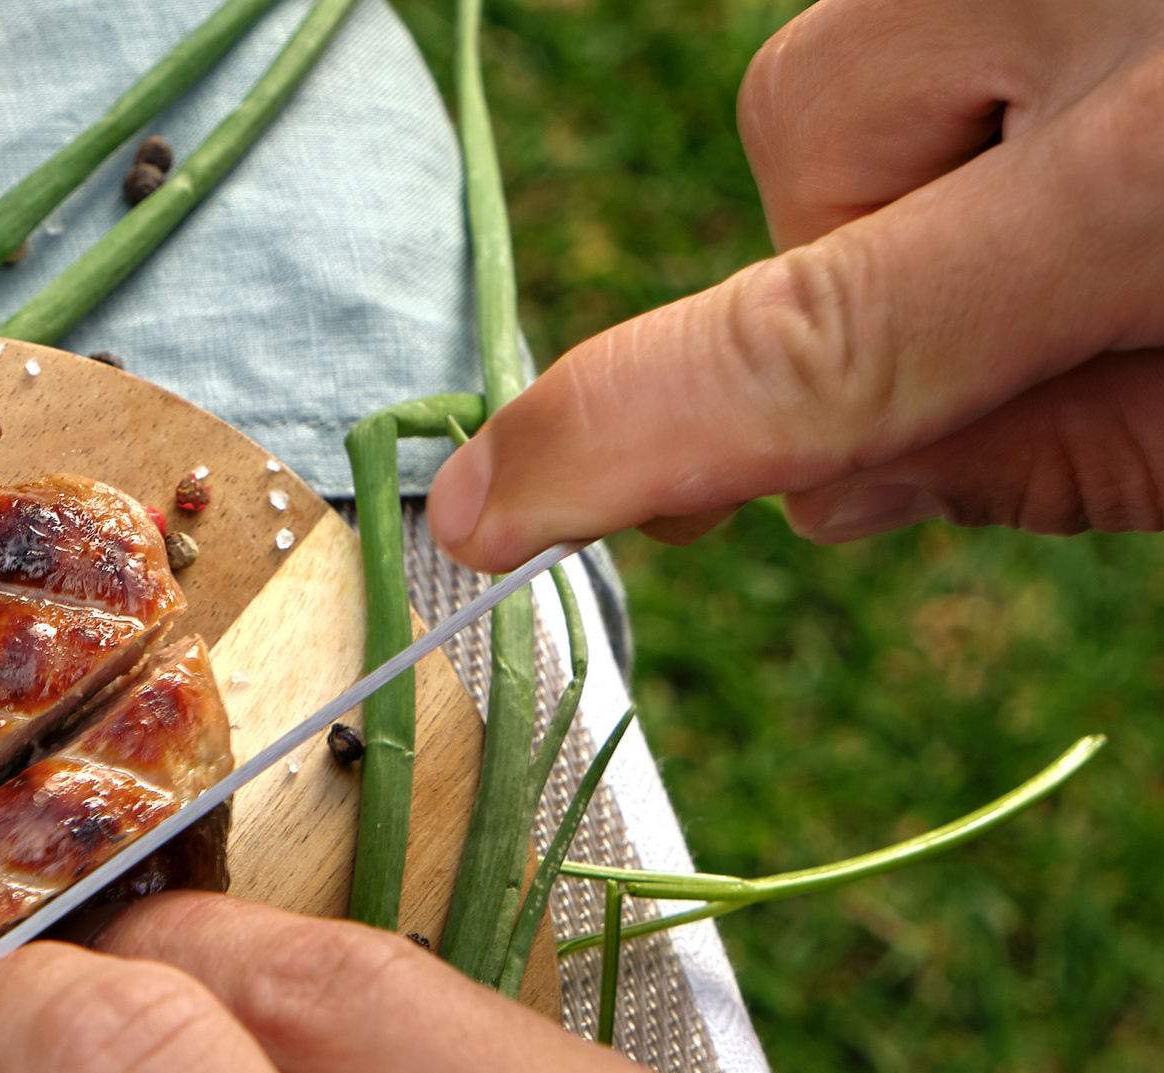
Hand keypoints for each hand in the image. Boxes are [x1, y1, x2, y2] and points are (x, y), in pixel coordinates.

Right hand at [426, 0, 1163, 568]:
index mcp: (1154, 180)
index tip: (483, 515)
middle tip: (1037, 319)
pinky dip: (1022, 68)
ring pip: (864, 50)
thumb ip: (1061, 459)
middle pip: (807, 139)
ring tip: (1121, 206)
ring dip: (945, 157)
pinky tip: (1143, 112)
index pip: (808, 344)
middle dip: (867, 262)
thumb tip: (827, 497)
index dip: (623, 439)